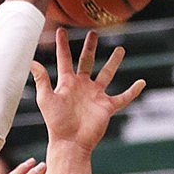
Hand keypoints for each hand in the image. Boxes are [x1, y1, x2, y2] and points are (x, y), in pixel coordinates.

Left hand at [30, 30, 144, 155]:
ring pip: (107, 74)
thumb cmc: (56, 123)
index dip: (63, 45)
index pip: (65, 59)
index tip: (61, 30)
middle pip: (87, 61)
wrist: (70, 143)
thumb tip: (31, 61)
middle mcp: (82, 86)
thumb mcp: (46, 99)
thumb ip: (41, 80)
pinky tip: (142, 82)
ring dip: (114, 62)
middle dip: (90, 47)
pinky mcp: (107, 107)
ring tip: (121, 49)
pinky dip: (133, 91)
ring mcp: (96, 96)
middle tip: (93, 33)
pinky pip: (123, 97)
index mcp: (67, 83)